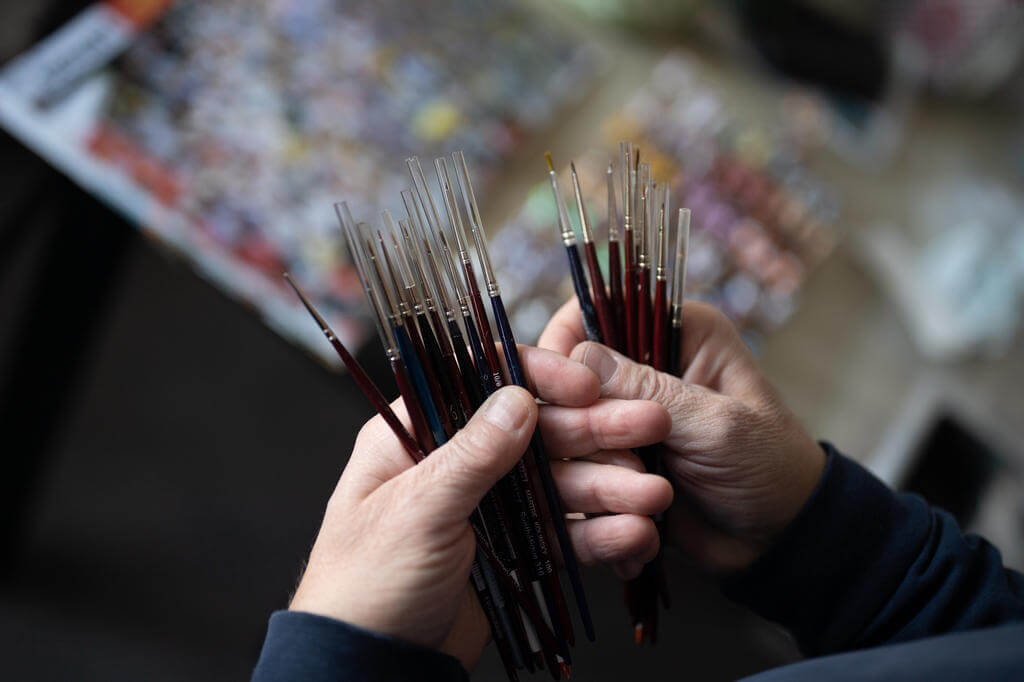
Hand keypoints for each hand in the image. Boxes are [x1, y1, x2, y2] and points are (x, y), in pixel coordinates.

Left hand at [289, 347, 671, 670]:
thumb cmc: (367, 584)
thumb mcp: (417, 511)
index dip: (539, 377)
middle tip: (649, 424)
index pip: (482, 383)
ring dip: (608, 486)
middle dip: (595, 431)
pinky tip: (634, 535)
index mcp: (417, 436)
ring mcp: (490, 507)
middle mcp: (458, 464)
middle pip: (536, 433)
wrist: (373, 667)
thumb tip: (516, 396)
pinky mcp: (513, 551)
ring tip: (654, 494)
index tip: (586, 385)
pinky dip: (598, 535)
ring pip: (559, 484)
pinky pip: (563, 534)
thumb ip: (472, 454)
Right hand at [539, 298, 825, 573]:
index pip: (593, 313)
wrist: (779, 539)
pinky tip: (635, 529)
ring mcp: (618, 418)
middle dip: (585, 426)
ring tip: (653, 500)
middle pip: (568, 378)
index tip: (567, 392)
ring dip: (596, 476)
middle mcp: (640, 367)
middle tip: (631, 463)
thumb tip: (579, 355)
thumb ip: (649, 389)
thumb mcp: (715, 424)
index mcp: (673, 332)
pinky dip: (596, 508)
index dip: (565, 347)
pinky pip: (574, 477)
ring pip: (564, 434)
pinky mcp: (608, 462)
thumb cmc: (769, 466)